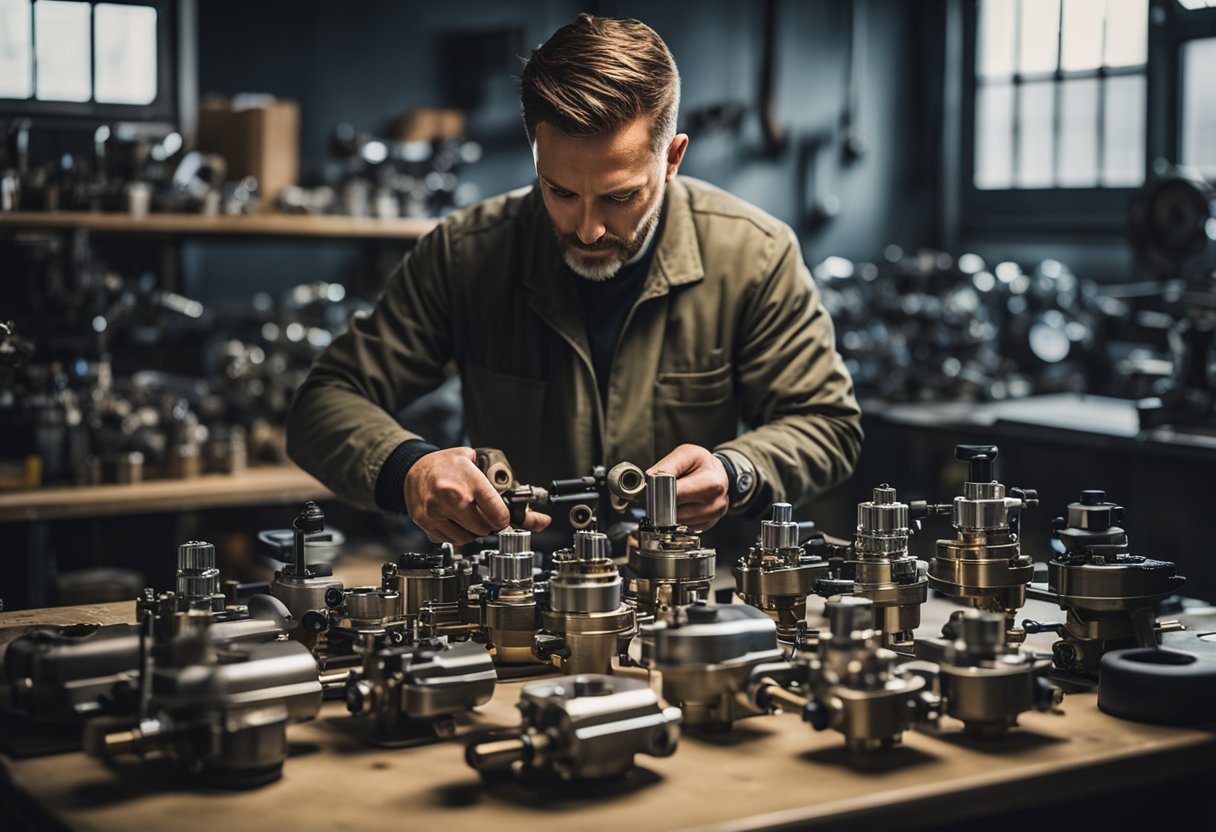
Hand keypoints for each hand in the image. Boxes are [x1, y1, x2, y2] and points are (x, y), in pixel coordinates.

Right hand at [404, 447, 550, 544]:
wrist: (412, 469)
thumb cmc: (446, 464)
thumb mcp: (476, 461)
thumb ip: (501, 483)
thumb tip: (536, 517)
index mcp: (468, 480)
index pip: (498, 514)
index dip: (505, 519)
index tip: (504, 517)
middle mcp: (451, 498)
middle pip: (485, 529)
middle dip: (489, 524)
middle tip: (485, 514)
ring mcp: (436, 512)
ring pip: (468, 539)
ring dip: (473, 532)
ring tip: (468, 515)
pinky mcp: (426, 523)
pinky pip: (450, 540)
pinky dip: (456, 534)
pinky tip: (454, 519)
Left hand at [646, 444, 728, 530]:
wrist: (720, 475)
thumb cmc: (703, 463)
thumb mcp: (687, 454)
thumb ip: (669, 465)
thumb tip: (652, 477)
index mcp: (711, 483)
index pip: (676, 495)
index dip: (661, 491)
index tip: (657, 487)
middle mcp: (715, 503)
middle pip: (675, 512)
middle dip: (665, 502)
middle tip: (667, 491)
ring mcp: (712, 516)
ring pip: (677, 521)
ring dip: (671, 511)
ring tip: (679, 496)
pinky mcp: (707, 525)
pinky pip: (683, 526)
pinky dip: (680, 516)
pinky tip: (685, 504)